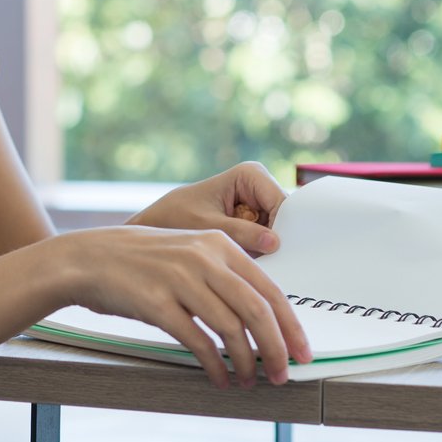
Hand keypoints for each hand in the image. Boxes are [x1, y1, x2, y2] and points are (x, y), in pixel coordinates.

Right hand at [55, 224, 311, 386]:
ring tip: (250, 381)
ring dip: (247, 362)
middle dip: (277, 348)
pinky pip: (197, 341)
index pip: (270, 289)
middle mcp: (203, 258)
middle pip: (257, 310)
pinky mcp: (157, 303)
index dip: (291, 325)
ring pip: (231, 328)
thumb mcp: (188, 252)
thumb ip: (223, 275)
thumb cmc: (139, 261)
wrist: (88, 258)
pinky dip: (214, 365)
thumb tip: (261, 319)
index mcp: (218, 245)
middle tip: (285, 374)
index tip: (302, 351)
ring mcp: (180, 279)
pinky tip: (220, 379)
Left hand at [126, 162, 287, 255]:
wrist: (156, 226)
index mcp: (251, 175)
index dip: (282, 230)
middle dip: (275, 244)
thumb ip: (241, 233)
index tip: (276, 254)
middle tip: (263, 264)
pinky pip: (266, 244)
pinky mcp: (254, 226)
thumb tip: (275, 243)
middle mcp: (260, 188)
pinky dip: (257, 257)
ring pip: (278, 235)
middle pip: (284, 221)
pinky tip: (243, 266)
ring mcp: (259, 207)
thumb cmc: (175, 217)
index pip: (282, 204)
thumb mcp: (207, 226)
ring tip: (246, 264)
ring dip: (265, 253)